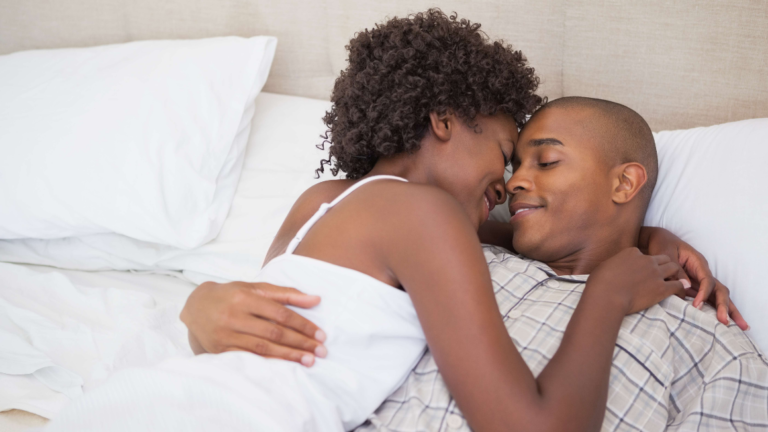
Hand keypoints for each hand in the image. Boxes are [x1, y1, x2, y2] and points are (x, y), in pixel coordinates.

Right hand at [180, 281, 326, 365]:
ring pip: (263, 348)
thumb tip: (316, 300)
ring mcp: (226, 335)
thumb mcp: (256, 288)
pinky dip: (269, 362)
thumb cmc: (231, 295)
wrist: (195, 307)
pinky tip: (285, 366)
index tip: (320, 334)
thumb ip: (286, 294)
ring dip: (288, 356)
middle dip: (300, 343)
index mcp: (245, 297)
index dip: (302, 325)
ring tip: (309, 361)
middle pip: (274, 332)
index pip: (280, 313)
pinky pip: (249, 358)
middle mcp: (234, 316)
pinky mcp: (220, 350)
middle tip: (321, 351)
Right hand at [588, 248, 686, 314]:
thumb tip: (612, 268)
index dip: (643, 262)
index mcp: (632, 252)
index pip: (643, 253)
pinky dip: (680, 288)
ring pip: (674, 268)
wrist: (606, 295)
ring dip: (674, 274)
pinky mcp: (662, 288)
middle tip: (660, 274)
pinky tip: (680, 292)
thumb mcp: (604, 266)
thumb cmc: (600, 282)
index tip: (641, 270)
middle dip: (663, 265)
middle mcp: (647, 260)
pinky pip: (677, 285)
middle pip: (663, 258)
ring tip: (672, 281)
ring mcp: (656, 273)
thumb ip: (614, 264)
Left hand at [640, 227, 748, 329]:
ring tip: (737, 326)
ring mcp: (700, 280)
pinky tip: (720, 321)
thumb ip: (676, 270)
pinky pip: (708, 298)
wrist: (657, 240)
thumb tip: (685, 286)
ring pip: (717, 296)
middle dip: (724, 306)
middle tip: (725, 322)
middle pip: (719, 290)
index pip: (708, 281)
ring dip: (727, 310)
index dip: (704, 294)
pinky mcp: (695, 286)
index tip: (697, 306)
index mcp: (698, 263)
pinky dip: (714, 309)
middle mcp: (703, 272)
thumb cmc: (662, 245)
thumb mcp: (667, 255)